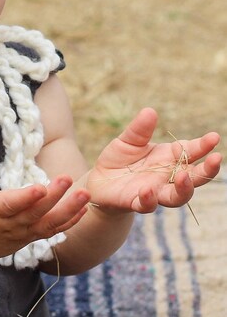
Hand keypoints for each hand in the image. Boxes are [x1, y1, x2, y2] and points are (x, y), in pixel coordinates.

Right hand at [0, 149, 89, 264]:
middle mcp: (10, 225)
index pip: (10, 205)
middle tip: (67, 178)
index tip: (41, 187)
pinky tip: (84, 209)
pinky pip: (53, 231)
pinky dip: (69, 222)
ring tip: (84, 194)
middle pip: (35, 213)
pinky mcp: (31, 238)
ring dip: (68, 210)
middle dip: (53, 197)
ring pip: (48, 224)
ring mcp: (22, 234)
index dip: (26, 198)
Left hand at [87, 108, 220, 214]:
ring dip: (183, 188)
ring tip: (183, 176)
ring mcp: (154, 191)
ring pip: (176, 197)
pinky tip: (147, 190)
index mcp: (169, 157)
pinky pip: (146, 205)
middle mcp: (167, 177)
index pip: (191, 152)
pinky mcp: (136, 203)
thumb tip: (150, 111)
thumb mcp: (129, 139)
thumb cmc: (121, 158)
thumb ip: (140, 129)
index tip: (214, 137)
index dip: (203, 146)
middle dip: (206, 170)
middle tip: (216, 159)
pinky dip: (149, 199)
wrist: (101, 181)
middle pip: (193, 177)